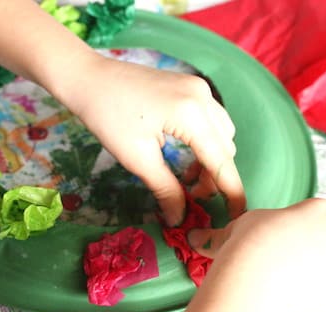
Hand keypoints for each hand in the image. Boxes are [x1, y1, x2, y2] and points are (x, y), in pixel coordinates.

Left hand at [56, 52, 245, 225]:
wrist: (89, 78)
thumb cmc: (107, 117)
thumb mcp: (137, 159)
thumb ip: (166, 190)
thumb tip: (179, 219)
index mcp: (191, 114)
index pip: (222, 161)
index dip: (232, 192)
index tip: (236, 216)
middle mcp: (203, 97)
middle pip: (225, 148)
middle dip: (214, 177)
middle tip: (191, 196)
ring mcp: (199, 88)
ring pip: (222, 134)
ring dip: (211, 159)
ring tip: (186, 176)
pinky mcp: (191, 86)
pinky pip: (211, 119)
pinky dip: (205, 141)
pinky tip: (186, 152)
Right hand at [134, 199, 325, 311]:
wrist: (260, 277)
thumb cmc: (250, 241)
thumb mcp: (239, 228)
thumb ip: (225, 233)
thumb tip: (194, 237)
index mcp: (324, 210)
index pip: (316, 219)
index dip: (297, 232)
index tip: (281, 245)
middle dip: (311, 256)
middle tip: (282, 268)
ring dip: (313, 280)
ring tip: (283, 286)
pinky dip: (314, 304)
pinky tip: (291, 301)